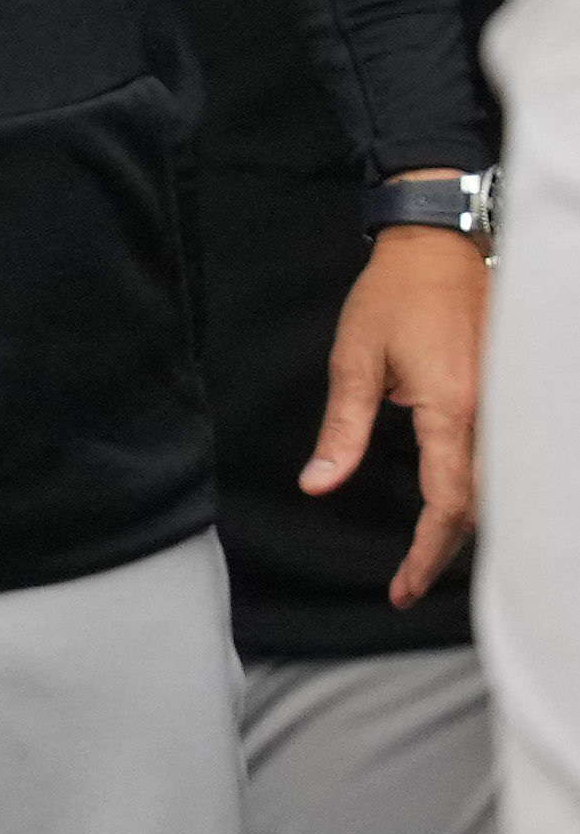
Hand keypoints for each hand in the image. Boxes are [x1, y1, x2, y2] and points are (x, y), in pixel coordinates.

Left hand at [313, 220, 487, 604]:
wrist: (439, 245)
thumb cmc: (394, 296)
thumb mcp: (354, 362)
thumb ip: (343, 430)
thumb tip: (318, 484)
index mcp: (455, 409)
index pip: (449, 504)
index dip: (427, 553)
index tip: (402, 588)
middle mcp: (496, 412)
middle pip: (484, 506)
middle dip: (449, 550)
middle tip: (410, 583)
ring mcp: (512, 402)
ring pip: (502, 486)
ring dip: (470, 525)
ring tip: (430, 557)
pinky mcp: (515, 393)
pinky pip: (507, 457)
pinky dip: (487, 491)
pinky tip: (462, 507)